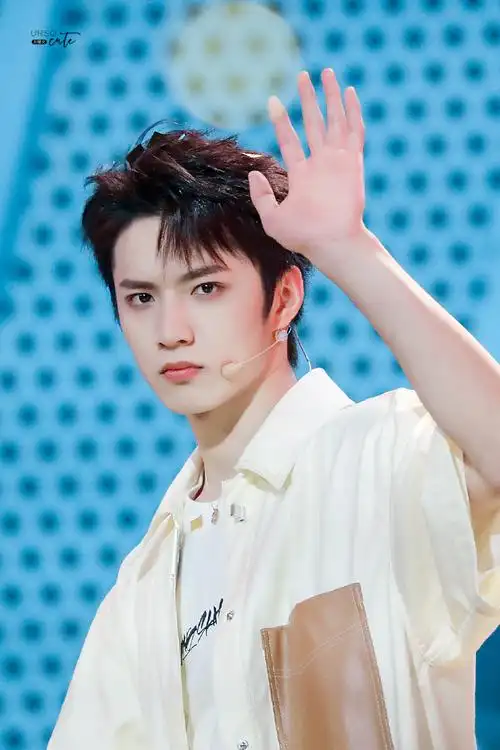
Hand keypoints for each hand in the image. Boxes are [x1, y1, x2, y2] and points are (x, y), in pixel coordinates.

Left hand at [248, 68, 365, 269]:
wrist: (332, 242)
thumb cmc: (303, 236)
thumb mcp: (272, 218)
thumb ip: (262, 196)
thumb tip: (254, 173)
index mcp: (302, 175)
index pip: (290, 140)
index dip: (281, 120)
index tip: (273, 100)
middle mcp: (320, 164)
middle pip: (313, 123)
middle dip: (308, 99)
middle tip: (302, 76)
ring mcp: (338, 161)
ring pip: (334, 121)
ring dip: (331, 97)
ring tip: (326, 73)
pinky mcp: (353, 162)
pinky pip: (355, 132)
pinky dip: (353, 112)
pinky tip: (349, 92)